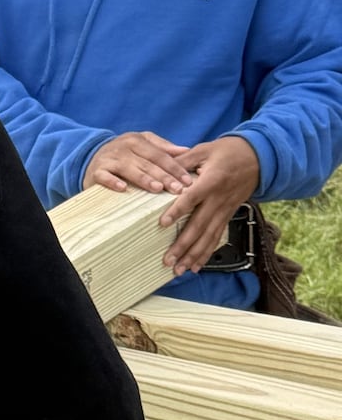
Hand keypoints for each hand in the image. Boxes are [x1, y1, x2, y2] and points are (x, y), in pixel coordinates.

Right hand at [83, 132, 194, 194]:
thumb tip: (186, 150)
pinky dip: (113, 182)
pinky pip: (105, 176)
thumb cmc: (124, 153)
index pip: (159, 155)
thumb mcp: (142, 144)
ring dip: (144, 179)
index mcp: (136, 140)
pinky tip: (123, 188)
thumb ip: (163, 147)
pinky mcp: (96, 171)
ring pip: (130, 169)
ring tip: (158, 189)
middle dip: (164, 176)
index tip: (187, 180)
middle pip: (147, 163)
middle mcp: (123, 148)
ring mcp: (109, 159)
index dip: (174, 167)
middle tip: (178, 189)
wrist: (91, 157)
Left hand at [160, 136, 260, 275]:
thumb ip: (182, 160)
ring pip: (209, 236)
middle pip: (199, 225)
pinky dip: (207, 253)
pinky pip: (217, 236)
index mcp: (211, 181)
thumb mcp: (203, 150)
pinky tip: (196, 266)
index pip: (192, 198)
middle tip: (168, 260)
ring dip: (194, 255)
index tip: (162, 224)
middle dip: (183, 245)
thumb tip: (160, 167)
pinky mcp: (228, 214)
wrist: (259, 157)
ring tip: (180, 270)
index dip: (177, 211)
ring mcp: (225, 209)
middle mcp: (219, 199)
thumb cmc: (228, 152)